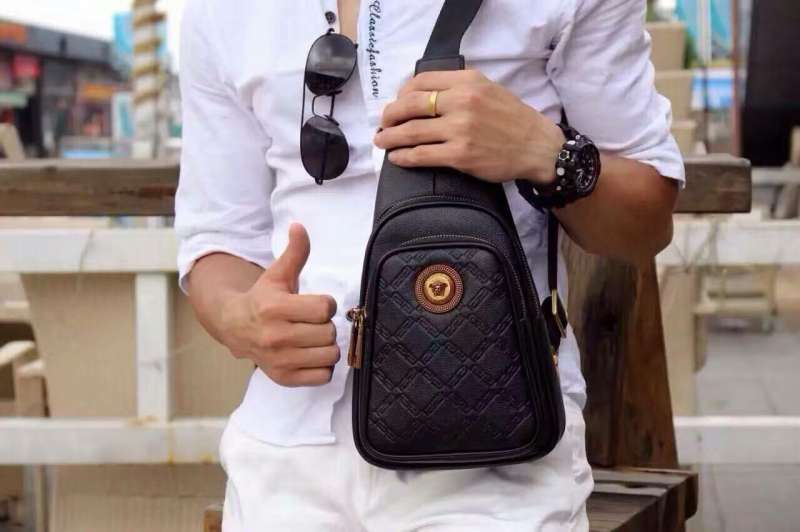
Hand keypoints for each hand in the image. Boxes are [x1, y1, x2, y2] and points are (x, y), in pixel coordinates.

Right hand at [220, 223, 338, 386]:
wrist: (235, 327)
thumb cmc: (263, 298)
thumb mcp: (278, 274)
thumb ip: (294, 253)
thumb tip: (299, 226)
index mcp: (275, 308)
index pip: (325, 308)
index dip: (326, 304)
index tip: (315, 304)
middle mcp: (276, 337)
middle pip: (329, 333)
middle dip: (326, 325)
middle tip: (312, 322)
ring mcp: (280, 360)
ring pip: (330, 355)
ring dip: (327, 346)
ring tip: (313, 338)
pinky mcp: (284, 378)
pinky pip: (323, 376)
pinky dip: (322, 367)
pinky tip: (310, 354)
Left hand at [374, 70, 564, 185]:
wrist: (536, 147)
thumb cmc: (512, 119)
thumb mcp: (488, 89)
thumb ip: (458, 86)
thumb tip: (421, 95)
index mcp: (468, 81)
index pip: (420, 82)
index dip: (401, 94)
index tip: (397, 104)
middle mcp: (462, 102)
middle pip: (410, 105)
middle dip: (390, 116)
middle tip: (383, 124)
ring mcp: (460, 129)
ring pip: (411, 131)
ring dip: (390, 138)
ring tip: (382, 141)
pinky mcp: (460, 155)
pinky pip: (421, 155)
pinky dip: (404, 157)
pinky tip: (397, 158)